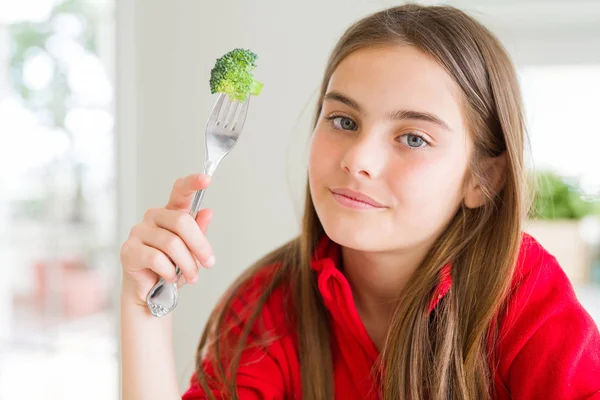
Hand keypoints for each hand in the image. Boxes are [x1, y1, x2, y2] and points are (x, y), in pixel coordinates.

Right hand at [120, 174, 214, 306]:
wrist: (151, 294)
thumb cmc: (170, 267)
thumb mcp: (191, 251)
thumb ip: (198, 232)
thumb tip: (207, 212)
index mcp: (169, 213)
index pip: (179, 192)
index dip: (192, 183)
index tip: (207, 179)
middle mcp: (152, 217)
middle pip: (181, 222)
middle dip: (200, 246)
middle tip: (209, 263)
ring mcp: (138, 232)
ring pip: (171, 243)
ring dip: (187, 264)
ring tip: (192, 276)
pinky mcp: (129, 250)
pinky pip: (156, 258)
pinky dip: (169, 271)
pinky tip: (171, 277)